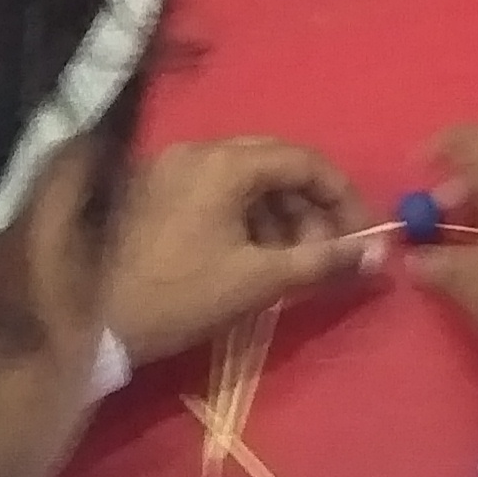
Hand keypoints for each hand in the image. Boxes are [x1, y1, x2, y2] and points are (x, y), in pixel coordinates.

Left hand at [99, 138, 363, 365]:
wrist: (96, 325)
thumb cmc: (181, 298)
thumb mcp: (259, 281)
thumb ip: (324, 261)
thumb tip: (381, 254)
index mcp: (223, 164)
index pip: (303, 160)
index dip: (341, 196)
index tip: (361, 235)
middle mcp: (196, 151)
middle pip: (275, 163)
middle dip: (311, 206)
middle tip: (329, 251)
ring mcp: (171, 168)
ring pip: (246, 178)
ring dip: (280, 213)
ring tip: (293, 262)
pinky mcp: (156, 190)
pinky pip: (217, 190)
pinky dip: (247, 216)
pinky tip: (255, 257)